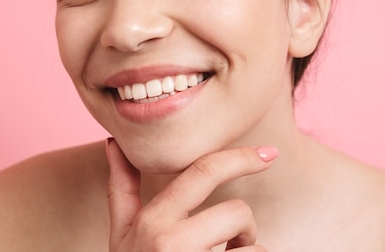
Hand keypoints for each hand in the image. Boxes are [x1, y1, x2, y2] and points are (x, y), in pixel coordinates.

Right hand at [105, 138, 277, 251]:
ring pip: (252, 250)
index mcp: (152, 220)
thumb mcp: (122, 235)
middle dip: (245, 228)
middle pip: (237, 212)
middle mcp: (170, 241)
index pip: (202, 172)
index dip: (240, 158)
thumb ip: (121, 188)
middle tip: (236, 242)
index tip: (271, 154)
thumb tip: (113, 144)